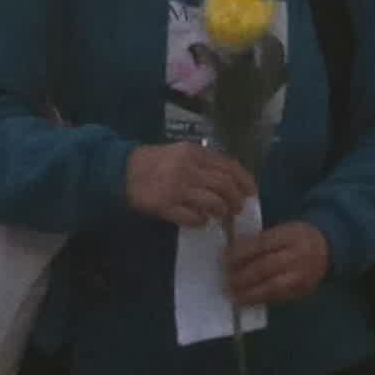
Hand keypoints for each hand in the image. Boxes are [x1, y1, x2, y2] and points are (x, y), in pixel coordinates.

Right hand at [121, 140, 256, 227]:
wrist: (122, 172)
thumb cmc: (155, 163)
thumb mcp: (181, 154)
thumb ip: (204, 163)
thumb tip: (230, 181)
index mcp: (194, 153)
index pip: (229, 166)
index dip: (245, 181)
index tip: (251, 193)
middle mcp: (188, 168)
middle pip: (225, 186)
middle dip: (236, 200)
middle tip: (237, 208)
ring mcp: (177, 187)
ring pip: (213, 202)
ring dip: (221, 211)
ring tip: (220, 215)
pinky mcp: (166, 205)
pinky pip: (193, 217)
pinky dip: (201, 221)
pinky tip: (200, 220)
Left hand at [222, 219, 333, 308]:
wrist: (328, 248)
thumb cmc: (297, 237)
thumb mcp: (282, 230)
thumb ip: (260, 240)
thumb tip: (231, 252)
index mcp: (290, 235)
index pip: (261, 244)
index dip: (240, 253)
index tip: (223, 259)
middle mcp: (297, 255)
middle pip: (265, 267)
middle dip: (242, 276)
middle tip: (225, 280)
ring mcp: (301, 275)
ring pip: (272, 286)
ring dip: (249, 293)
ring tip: (233, 296)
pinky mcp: (303, 290)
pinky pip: (279, 297)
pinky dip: (261, 300)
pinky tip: (247, 301)